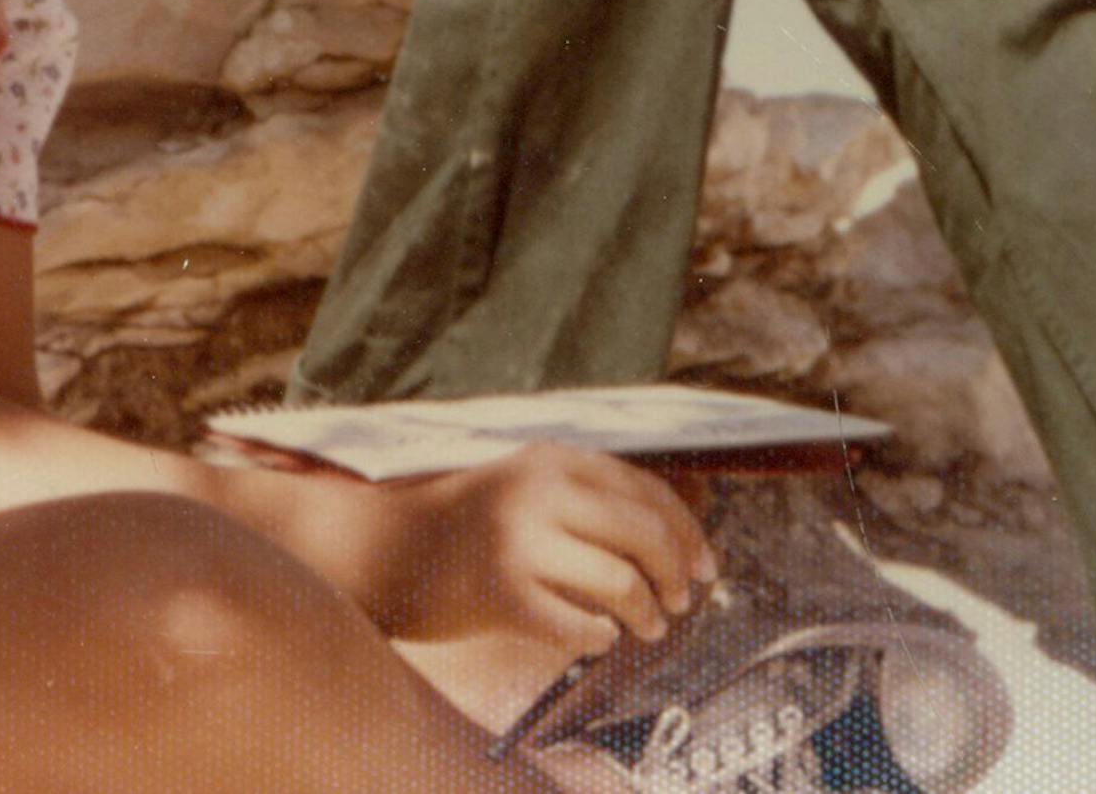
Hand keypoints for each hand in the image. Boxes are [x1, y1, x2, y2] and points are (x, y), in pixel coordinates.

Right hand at [376, 442, 715, 653]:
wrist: (388, 546)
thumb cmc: (470, 522)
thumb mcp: (528, 483)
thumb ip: (588, 495)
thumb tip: (676, 534)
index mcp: (552, 458)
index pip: (643, 490)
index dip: (686, 531)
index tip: (706, 566)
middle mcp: (539, 492)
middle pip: (642, 534)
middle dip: (675, 574)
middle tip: (680, 601)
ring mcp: (519, 543)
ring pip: (620, 582)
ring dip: (646, 612)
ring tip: (646, 626)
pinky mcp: (502, 595)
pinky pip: (578, 626)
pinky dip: (600, 636)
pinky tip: (599, 636)